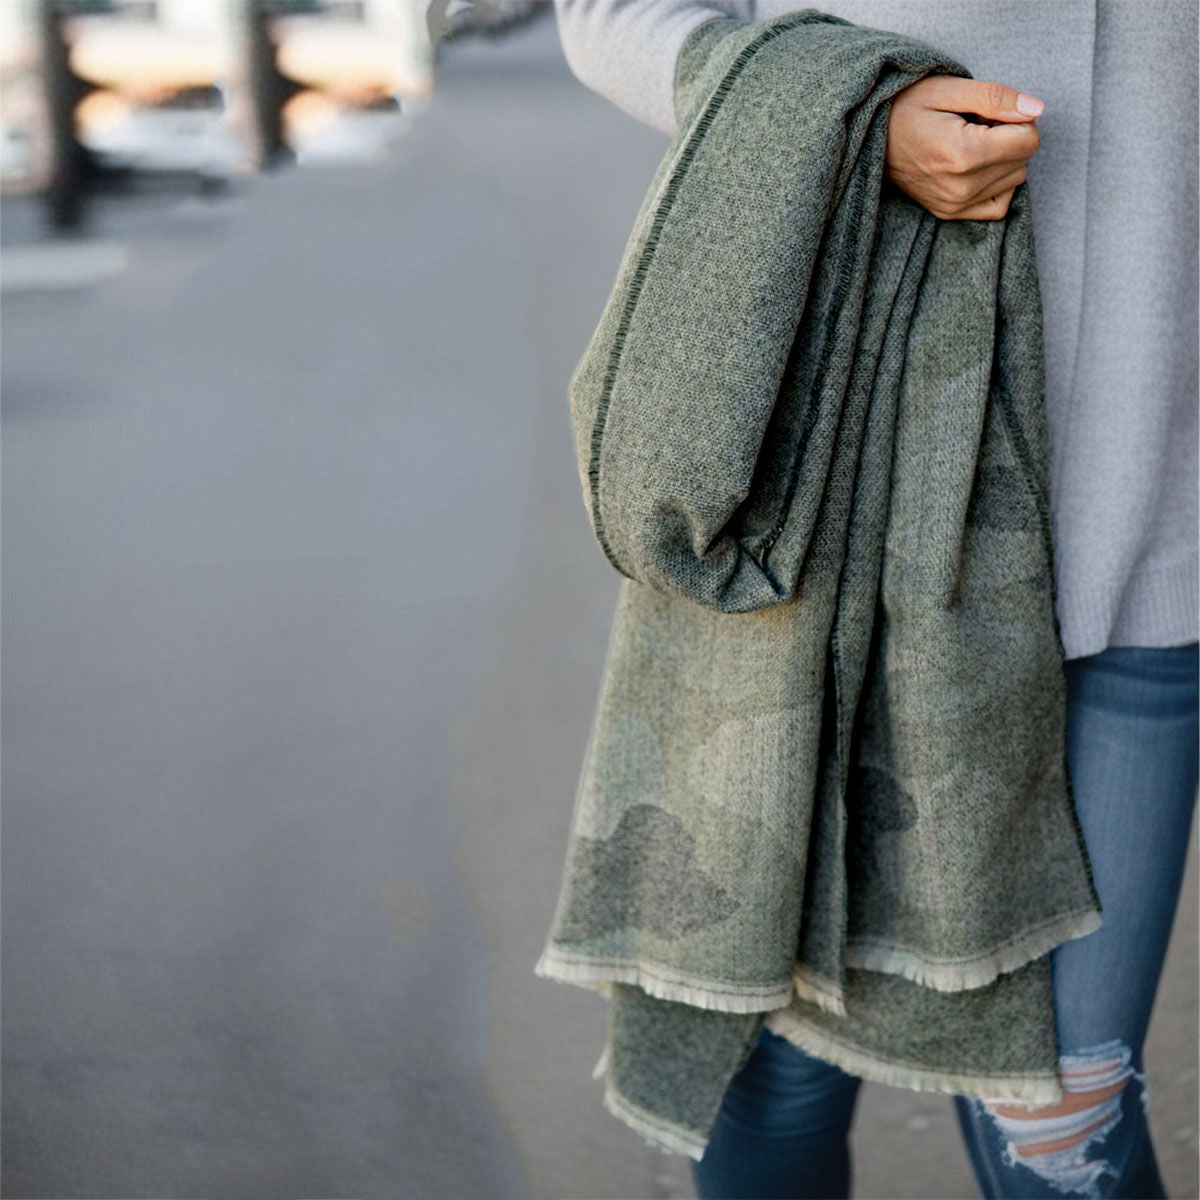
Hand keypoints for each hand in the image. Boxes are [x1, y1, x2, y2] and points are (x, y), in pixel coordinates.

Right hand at [884, 75, 1043, 219]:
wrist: (870, 138)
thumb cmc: (906, 107)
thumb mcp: (950, 88)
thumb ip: (996, 97)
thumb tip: (1036, 110)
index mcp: (964, 154)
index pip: (1029, 141)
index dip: (1018, 119)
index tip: (991, 113)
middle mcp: (961, 186)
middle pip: (1023, 161)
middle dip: (1010, 139)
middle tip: (976, 127)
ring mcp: (954, 204)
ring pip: (1014, 181)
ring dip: (1002, 161)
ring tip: (970, 146)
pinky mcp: (949, 213)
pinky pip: (998, 207)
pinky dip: (997, 186)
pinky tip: (978, 169)